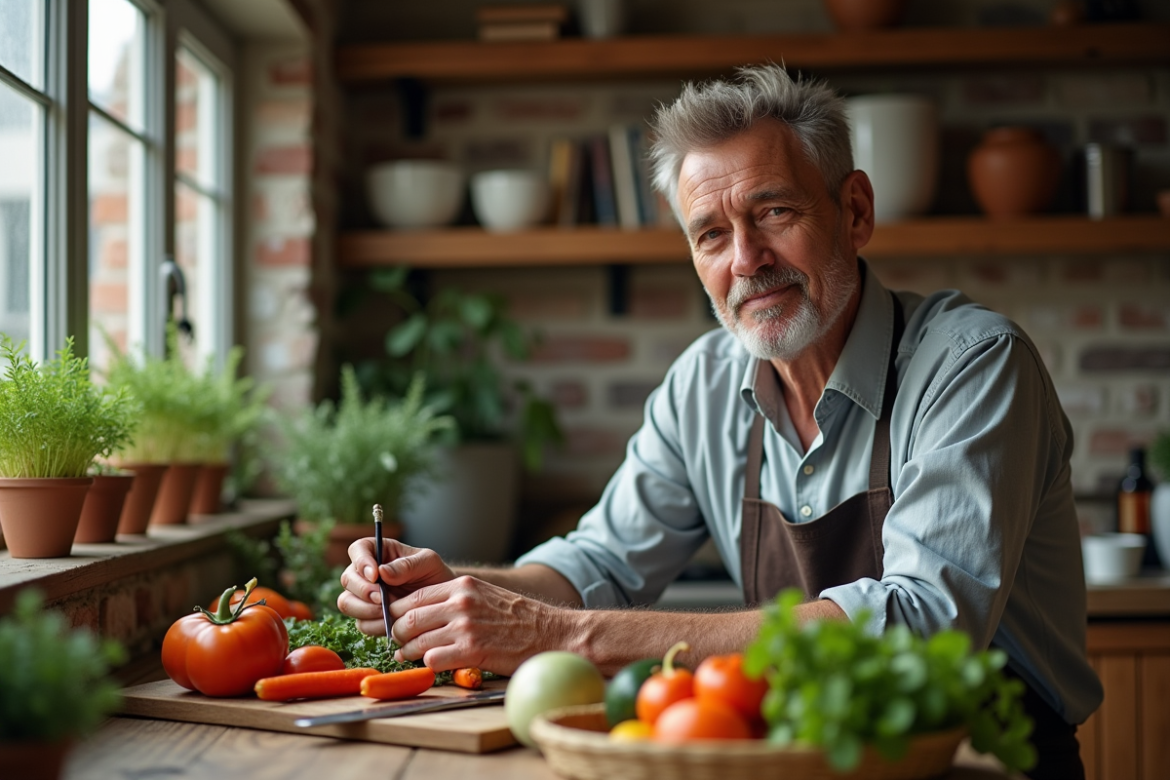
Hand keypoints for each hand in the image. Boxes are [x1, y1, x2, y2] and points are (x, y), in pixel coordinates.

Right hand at [337, 537, 455, 635]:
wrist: (442, 600)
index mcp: (378, 551)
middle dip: (363, 590)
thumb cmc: (434, 574)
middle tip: (381, 599)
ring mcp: (364, 596)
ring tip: (387, 613)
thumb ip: (406, 565)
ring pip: (347, 602)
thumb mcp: (428, 562)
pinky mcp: (368, 617)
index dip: (361, 561)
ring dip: (365, 610)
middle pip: (348, 579)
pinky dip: (374, 625)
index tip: (375, 575)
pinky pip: (361, 623)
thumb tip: (382, 572)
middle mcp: (366, 573)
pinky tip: (391, 624)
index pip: (358, 549)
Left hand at [388, 575, 564, 674]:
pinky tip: (430, 665)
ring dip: (407, 652)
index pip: (414, 597)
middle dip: (398, 632)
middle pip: (409, 618)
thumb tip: (424, 612)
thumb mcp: (485, 595)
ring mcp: (465, 627)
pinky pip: (433, 660)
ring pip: (416, 640)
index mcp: (462, 586)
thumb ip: (456, 599)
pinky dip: (427, 665)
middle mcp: (460, 603)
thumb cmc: (519, 617)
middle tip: (398, 641)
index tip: (395, 622)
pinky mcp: (472, 651)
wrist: (551, 633)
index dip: (398, 612)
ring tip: (407, 656)